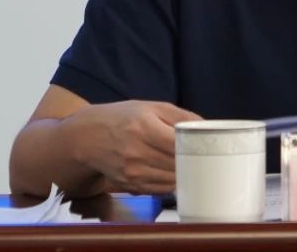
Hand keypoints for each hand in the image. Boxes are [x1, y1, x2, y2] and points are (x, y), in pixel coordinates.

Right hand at [65, 100, 201, 193]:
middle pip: (178, 164)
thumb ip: (181, 116)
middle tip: (206, 156)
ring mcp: (133, 172)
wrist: (88, 138)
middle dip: (194, 161)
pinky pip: (161, 189)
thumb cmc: (122, 118)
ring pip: (172, 180)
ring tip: (190, 163)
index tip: (209, 146)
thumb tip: (206, 127)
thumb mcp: (152, 107)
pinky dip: (171, 182)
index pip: (180, 145)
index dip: (197, 147)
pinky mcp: (131, 186)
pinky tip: (172, 172)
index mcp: (144, 127)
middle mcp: (136, 153)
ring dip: (184, 174)